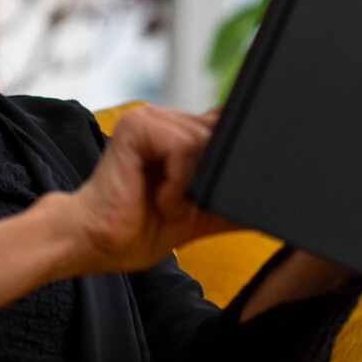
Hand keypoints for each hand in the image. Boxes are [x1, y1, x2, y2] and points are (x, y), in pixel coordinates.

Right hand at [64, 105, 234, 273]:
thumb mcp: (197, 216)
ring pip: (205, 142)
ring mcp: (150, 118)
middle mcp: (165, 120)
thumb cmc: (136, 230)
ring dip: (191, 186)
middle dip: (211, 180)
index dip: (236, 146)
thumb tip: (269, 201)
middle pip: (221, 136)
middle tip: (180, 207)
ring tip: (165, 205)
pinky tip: (159, 200)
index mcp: (178, 134)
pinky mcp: (137, 127)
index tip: (225, 181)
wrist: (93, 242)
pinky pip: (183, 148)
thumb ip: (227, 199)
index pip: (225, 124)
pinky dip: (179, 183)